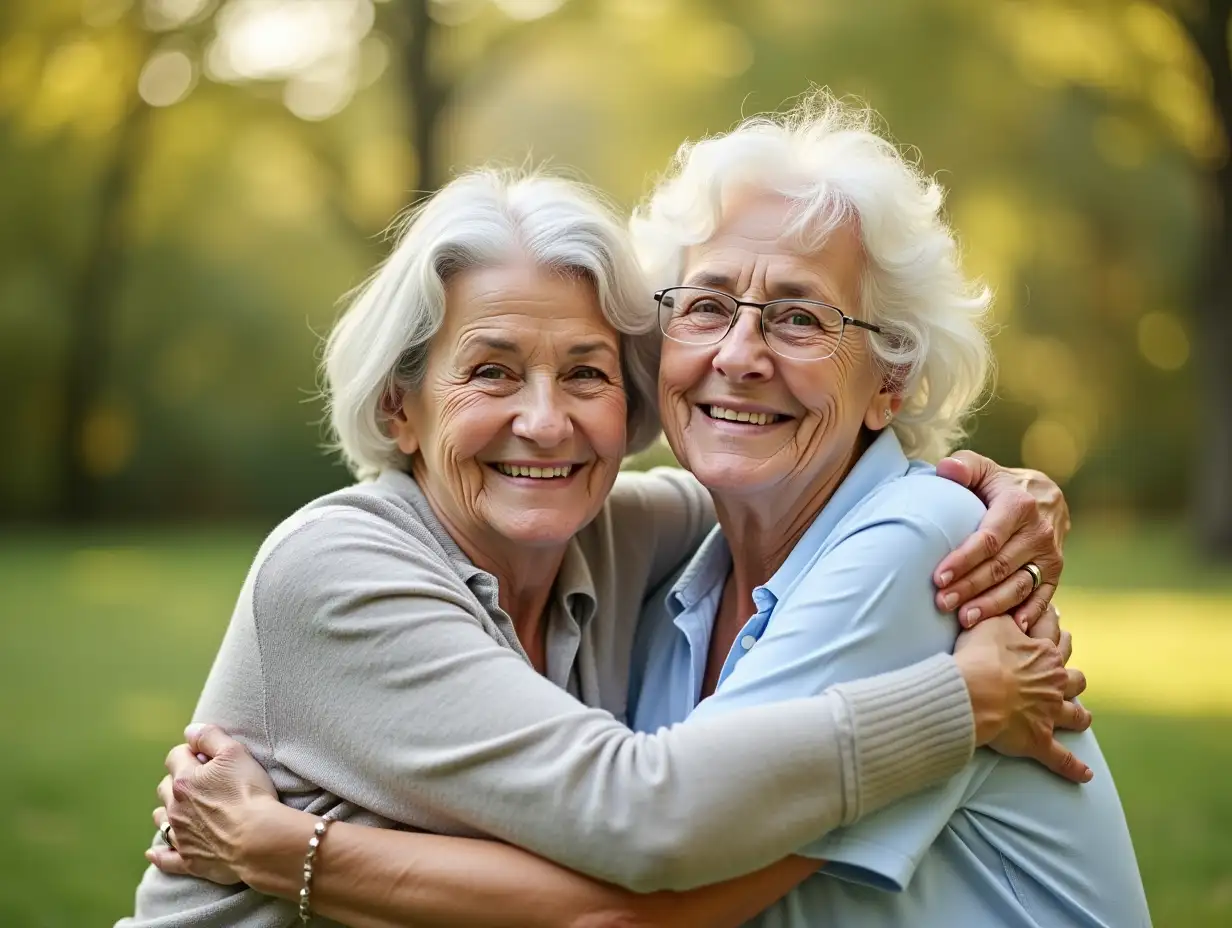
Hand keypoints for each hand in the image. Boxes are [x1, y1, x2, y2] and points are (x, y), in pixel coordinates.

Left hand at [146, 724, 278, 884]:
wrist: (258, 840)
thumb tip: (190, 730)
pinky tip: (155, 852)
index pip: (176, 756)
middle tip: (201, 781)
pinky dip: (160, 854)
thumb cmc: (250, 793)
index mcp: (185, 781)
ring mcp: (180, 835)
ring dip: (168, 811)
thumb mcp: (235, 753)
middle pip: (165, 787)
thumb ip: (210, 737)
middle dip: (178, 780)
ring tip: (184, 810)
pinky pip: (165, 858)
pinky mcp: (188, 860)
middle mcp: (176, 808)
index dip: (190, 752)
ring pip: (162, 819)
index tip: (207, 755)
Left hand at [934, 452, 1068, 629]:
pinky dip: (1029, 614)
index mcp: (1019, 505)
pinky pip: (1043, 596)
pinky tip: (1010, 628)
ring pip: (1019, 585)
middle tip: (942, 603)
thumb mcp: (983, 468)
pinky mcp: (1056, 571)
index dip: (964, 560)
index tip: (939, 577)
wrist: (1044, 495)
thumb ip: (964, 466)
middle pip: (1000, 567)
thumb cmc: (1000, 484)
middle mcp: (1039, 531)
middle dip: (970, 587)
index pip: (988, 539)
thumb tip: (947, 470)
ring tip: (964, 619)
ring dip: (992, 605)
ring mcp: (1050, 554)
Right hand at [953, 615, 1092, 783]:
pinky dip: (1075, 768)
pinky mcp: (1041, 741)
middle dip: (1070, 673)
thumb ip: (1006, 616)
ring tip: (1081, 717)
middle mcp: (1055, 683)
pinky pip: (1063, 759)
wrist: (974, 693)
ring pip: (1076, 715)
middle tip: (1064, 669)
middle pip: (1074, 677)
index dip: (1052, 625)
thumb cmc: (979, 656)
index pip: (1053, 634)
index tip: (1054, 617)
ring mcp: (1051, 714)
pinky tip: (1086, 775)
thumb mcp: (991, 623)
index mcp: (1044, 653)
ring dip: (1079, 716)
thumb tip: (1014, 610)